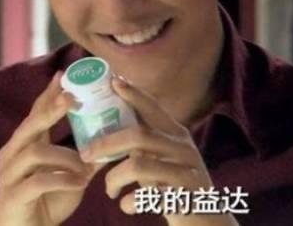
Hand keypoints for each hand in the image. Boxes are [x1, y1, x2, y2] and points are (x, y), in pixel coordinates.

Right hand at [0, 72, 98, 225]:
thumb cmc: (48, 199)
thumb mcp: (72, 173)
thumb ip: (87, 154)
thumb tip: (115, 136)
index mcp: (25, 144)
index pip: (36, 113)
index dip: (49, 94)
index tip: (63, 75)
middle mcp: (12, 154)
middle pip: (30, 125)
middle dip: (51, 109)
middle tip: (72, 98)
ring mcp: (9, 175)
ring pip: (35, 152)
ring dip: (66, 157)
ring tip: (86, 168)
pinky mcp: (13, 196)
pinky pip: (37, 182)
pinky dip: (62, 179)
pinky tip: (80, 183)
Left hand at [80, 77, 238, 225]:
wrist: (206, 219)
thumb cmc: (176, 185)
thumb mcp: (167, 157)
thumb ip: (147, 141)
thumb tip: (112, 125)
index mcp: (177, 135)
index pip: (154, 108)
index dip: (134, 94)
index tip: (114, 80)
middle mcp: (183, 149)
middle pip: (139, 135)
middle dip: (108, 143)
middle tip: (87, 153)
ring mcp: (185, 172)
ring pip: (139, 165)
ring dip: (115, 178)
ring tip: (109, 189)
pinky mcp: (182, 197)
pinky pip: (148, 196)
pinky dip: (130, 201)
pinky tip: (125, 205)